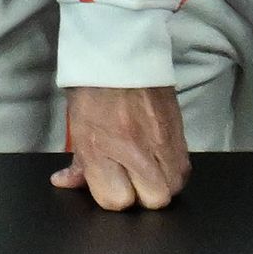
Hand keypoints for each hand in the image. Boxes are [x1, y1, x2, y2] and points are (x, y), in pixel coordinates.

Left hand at [52, 84, 188, 209]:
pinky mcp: (180, 131)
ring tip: (148, 173)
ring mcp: (161, 140)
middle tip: (131, 182)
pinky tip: (161, 161)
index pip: (116, 200)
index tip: (108, 185)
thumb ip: (78, 161)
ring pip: (174, 187)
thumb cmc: (94, 87)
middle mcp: (134, 149)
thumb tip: (68, 182)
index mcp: (100, 148)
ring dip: (161, 185)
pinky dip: (174, 170)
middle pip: (153, 199)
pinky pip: (184, 167)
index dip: (111, 197)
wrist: (121, 53)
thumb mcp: (77, 126)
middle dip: (142, 196)